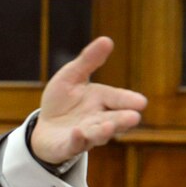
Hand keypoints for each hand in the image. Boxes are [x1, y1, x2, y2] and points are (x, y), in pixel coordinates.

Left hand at [31, 37, 147, 164]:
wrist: (44, 128)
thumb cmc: (62, 101)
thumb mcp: (71, 76)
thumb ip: (88, 61)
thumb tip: (107, 39)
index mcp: (102, 100)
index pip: (118, 99)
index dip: (128, 100)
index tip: (141, 102)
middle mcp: (98, 120)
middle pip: (114, 120)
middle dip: (122, 120)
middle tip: (133, 117)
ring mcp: (85, 135)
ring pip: (97, 135)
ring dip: (102, 132)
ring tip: (107, 127)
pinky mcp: (68, 147)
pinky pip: (74, 145)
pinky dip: (77, 140)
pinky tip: (77, 132)